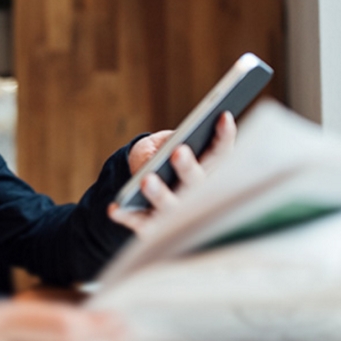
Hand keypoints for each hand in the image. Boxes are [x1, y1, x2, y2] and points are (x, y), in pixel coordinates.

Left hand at [107, 112, 236, 233]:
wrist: (140, 183)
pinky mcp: (152, 225)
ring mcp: (175, 212)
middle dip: (188, 167)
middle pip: (196, 181)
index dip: (225, 136)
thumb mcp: (166, 142)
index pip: (221, 152)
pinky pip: (139, 221)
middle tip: (178, 152)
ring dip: (159, 194)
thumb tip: (171, 144)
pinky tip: (114, 208)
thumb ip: (171, 141)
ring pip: (170, 205)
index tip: (223, 115)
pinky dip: (127, 215)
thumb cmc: (160, 156)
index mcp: (207, 169)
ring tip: (146, 180)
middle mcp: (196, 194)